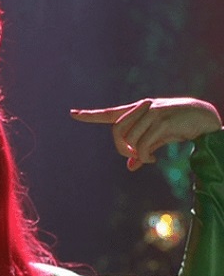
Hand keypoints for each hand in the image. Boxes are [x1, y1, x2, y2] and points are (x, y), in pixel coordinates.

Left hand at [70, 97, 221, 170]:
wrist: (203, 116)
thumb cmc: (178, 127)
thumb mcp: (157, 140)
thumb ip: (142, 150)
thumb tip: (130, 167)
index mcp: (136, 111)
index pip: (109, 113)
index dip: (90, 115)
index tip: (73, 113)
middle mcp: (141, 108)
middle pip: (117, 132)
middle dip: (121, 150)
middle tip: (133, 158)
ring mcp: (151, 113)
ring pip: (130, 140)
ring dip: (136, 155)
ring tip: (148, 158)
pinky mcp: (162, 120)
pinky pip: (143, 145)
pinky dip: (144, 156)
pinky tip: (152, 159)